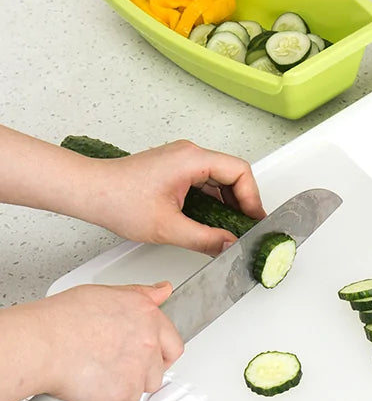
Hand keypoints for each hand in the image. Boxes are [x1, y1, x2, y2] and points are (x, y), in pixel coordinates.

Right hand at [17, 282, 182, 400]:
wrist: (40, 345)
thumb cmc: (61, 319)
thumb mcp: (106, 293)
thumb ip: (140, 295)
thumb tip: (162, 291)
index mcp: (148, 317)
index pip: (173, 344)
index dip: (160, 354)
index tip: (151, 358)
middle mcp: (147, 345)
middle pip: (155, 373)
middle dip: (137, 375)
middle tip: (115, 371)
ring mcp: (135, 375)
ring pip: (135, 394)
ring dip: (118, 392)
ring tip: (94, 380)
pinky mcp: (118, 400)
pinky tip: (83, 398)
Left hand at [86, 140, 265, 255]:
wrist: (88, 191)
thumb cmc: (117, 199)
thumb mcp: (168, 228)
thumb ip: (205, 239)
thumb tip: (229, 246)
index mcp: (191, 160)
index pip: (239, 171)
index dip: (252, 197)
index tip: (254, 219)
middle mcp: (189, 155)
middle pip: (232, 174)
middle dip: (243, 201)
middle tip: (247, 226)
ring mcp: (181, 160)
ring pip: (219, 179)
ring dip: (228, 202)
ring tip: (231, 226)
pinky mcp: (174, 169)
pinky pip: (205, 182)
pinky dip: (213, 200)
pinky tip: (212, 220)